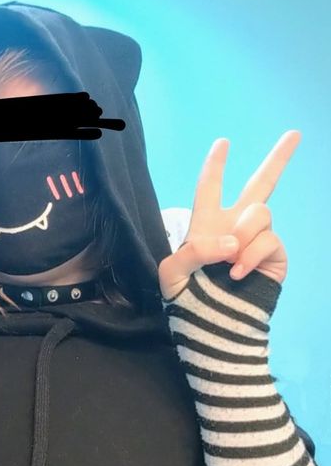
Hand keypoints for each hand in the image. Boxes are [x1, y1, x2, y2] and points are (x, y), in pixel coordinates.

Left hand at [158, 131, 300, 300]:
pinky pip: (267, 239)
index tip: (223, 143)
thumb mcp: (172, 275)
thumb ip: (192, 249)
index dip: (215, 166)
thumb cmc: (188, 302)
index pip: (210, 189)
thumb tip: (230, 242)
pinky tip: (238, 274)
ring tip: (229, 263)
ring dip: (242, 235)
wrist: (214, 330)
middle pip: (261, 184)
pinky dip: (250, 256)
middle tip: (294, 135)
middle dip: (278, 159)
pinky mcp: (274, 256)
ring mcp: (257, 241)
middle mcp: (235, 227)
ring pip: (259, 212)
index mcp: (207, 226)